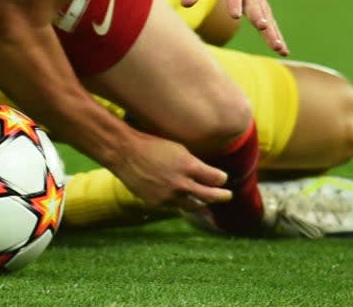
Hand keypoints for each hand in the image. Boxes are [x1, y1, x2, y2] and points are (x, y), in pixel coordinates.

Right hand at [112, 131, 232, 211]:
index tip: (222, 178)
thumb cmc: (153, 145)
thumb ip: (193, 164)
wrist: (126, 153)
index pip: (216, 178)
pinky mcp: (157, 203)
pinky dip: (180, 202)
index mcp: (188, 166)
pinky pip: (174, 206)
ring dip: (201, 204)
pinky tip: (181, 199)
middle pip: (210, 196)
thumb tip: (206, 174)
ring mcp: (169, 196)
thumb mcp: (178, 149)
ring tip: (205, 203)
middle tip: (227, 196)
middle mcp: (181, 183)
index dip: (221, 178)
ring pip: (193, 206)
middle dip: (222, 196)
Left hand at [181, 0, 287, 55]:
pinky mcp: (263, 9)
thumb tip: (185, 4)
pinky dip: (278, 36)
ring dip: (273, 32)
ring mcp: (258, 1)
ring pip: (267, 17)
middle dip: (259, 17)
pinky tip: (283, 51)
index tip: (236, 15)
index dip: (234, 3)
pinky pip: (272, 24)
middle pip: (255, 6)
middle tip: (264, 27)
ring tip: (278, 47)